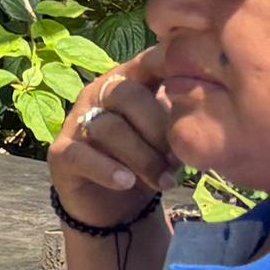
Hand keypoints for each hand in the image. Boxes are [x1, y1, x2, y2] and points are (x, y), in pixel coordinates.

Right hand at [52, 48, 179, 233]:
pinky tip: (127, 182)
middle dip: (157, 129)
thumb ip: (180, 115)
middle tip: (177, 160)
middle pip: (126, 94)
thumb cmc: (145, 161)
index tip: (197, 86)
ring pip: (108, 128)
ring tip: (163, 181)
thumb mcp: (168, 136)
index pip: (146, 62)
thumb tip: (207, 104)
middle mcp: (96, 95)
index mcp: (125, 82)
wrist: (114, 207)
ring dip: (142, 157)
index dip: (170, 69)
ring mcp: (76, 122)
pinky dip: (108, 170)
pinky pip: (82, 155)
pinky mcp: (61, 154)